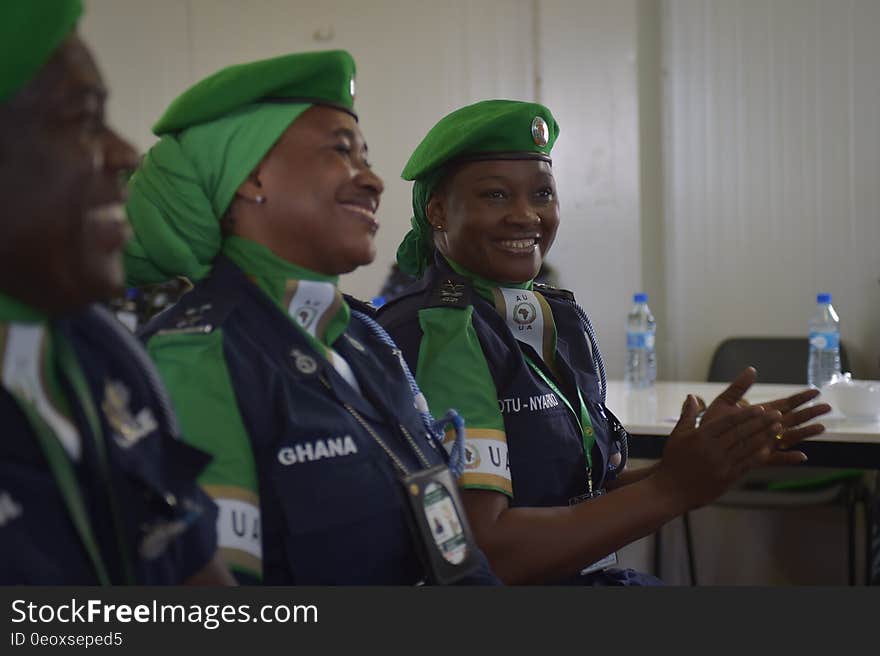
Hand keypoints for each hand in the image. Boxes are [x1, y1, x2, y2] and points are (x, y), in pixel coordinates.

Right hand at [654, 395, 784, 511]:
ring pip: (747, 447)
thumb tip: (692, 396)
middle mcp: (712, 449)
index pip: (728, 422)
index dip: (746, 414)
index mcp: (701, 436)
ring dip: (765, 436)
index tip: (760, 408)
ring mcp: (721, 464)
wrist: (670, 490)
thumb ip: (688, 415)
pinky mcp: (726, 478)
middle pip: (742, 433)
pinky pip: (746, 464)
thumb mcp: (677, 436)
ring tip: (778, 428)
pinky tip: (769, 449)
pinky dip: (758, 455)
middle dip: (762, 422)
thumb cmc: (673, 461)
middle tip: (777, 414)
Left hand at [700, 367, 829, 462]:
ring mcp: (763, 443)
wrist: (700, 446)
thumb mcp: (724, 402)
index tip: (816, 391)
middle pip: (792, 419)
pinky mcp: (757, 458)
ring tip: (823, 427)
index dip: (800, 398)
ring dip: (806, 433)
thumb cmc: (712, 425)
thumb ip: (738, 388)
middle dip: (810, 413)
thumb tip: (752, 369)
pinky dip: (788, 458)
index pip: (784, 404)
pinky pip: (776, 459)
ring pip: (789, 438)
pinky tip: (802, 457)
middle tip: (828, 406)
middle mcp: (765, 428)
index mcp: (759, 414)